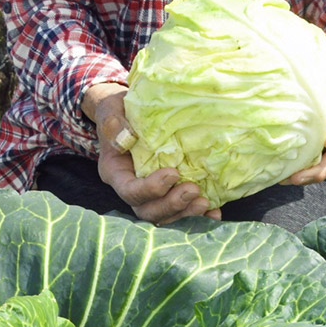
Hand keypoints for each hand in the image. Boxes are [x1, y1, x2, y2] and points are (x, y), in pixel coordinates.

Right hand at [82, 83, 220, 223]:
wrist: (126, 114)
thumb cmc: (118, 112)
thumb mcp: (111, 111)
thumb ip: (114, 124)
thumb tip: (126, 136)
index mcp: (116, 174)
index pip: (130, 192)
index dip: (151, 189)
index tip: (173, 173)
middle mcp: (132, 189)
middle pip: (148, 210)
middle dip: (171, 205)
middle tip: (193, 190)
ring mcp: (151, 194)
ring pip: (166, 215)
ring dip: (186, 212)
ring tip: (205, 203)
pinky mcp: (169, 191)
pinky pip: (182, 210)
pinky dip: (198, 215)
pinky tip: (214, 213)